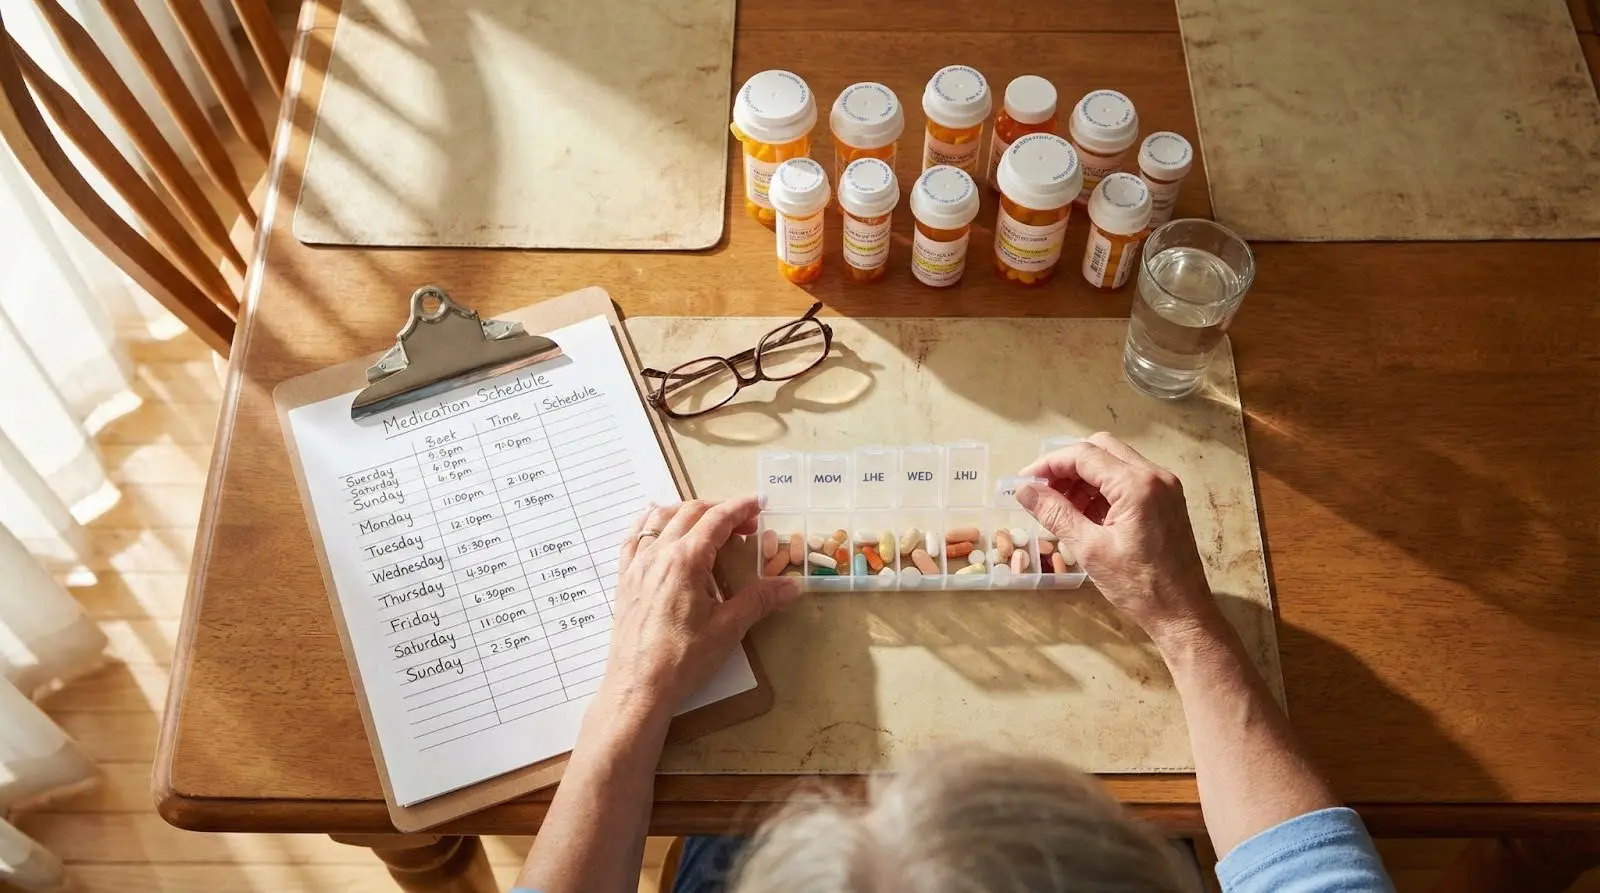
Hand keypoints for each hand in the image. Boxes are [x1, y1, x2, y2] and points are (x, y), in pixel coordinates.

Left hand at [601, 496, 800, 723]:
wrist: (638, 687)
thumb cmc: (683, 659)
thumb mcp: (728, 629)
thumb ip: (760, 600)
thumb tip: (793, 586)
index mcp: (686, 560)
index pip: (717, 520)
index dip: (741, 508)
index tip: (760, 503)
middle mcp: (658, 554)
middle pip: (690, 513)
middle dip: (721, 510)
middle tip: (746, 525)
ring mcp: (637, 565)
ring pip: (659, 518)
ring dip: (687, 511)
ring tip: (708, 522)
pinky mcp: (624, 579)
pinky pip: (634, 537)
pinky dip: (651, 523)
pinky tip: (659, 527)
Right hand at [1016, 433, 1216, 642]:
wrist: (1182, 612)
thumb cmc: (1137, 585)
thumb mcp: (1089, 549)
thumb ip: (1055, 513)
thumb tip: (1024, 491)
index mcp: (1137, 485)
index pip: (1084, 455)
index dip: (1049, 464)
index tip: (1024, 482)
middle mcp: (1155, 476)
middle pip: (1100, 449)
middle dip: (1066, 466)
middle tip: (1042, 491)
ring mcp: (1164, 487)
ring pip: (1114, 463)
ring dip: (1083, 478)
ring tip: (1060, 507)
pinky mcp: (1166, 500)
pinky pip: (1127, 480)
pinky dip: (1102, 489)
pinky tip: (1085, 514)